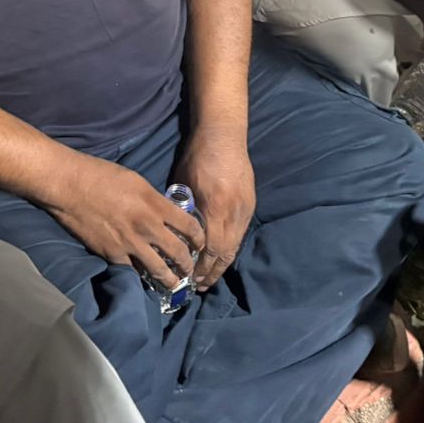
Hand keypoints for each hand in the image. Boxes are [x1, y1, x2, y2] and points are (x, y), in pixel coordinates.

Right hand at [44, 154, 202, 291]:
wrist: (70, 185)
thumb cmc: (101, 175)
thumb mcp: (137, 181)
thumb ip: (154, 200)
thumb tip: (164, 213)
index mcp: (155, 205)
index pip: (189, 226)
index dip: (199, 238)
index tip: (200, 243)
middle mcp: (147, 227)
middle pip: (178, 253)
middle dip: (188, 265)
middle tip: (190, 270)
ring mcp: (130, 244)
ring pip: (158, 270)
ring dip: (170, 279)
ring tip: (174, 284)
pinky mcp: (112, 255)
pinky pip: (133, 271)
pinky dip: (141, 276)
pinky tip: (144, 278)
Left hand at [171, 125, 254, 290]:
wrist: (224, 136)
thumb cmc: (198, 157)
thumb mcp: (183, 183)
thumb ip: (182, 209)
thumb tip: (173, 231)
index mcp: (214, 207)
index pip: (210, 249)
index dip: (201, 267)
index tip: (190, 279)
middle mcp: (233, 213)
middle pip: (225, 253)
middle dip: (211, 272)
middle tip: (199, 286)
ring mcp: (244, 210)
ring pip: (235, 246)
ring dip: (222, 264)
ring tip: (209, 277)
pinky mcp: (250, 205)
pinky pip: (240, 234)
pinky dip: (230, 248)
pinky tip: (220, 256)